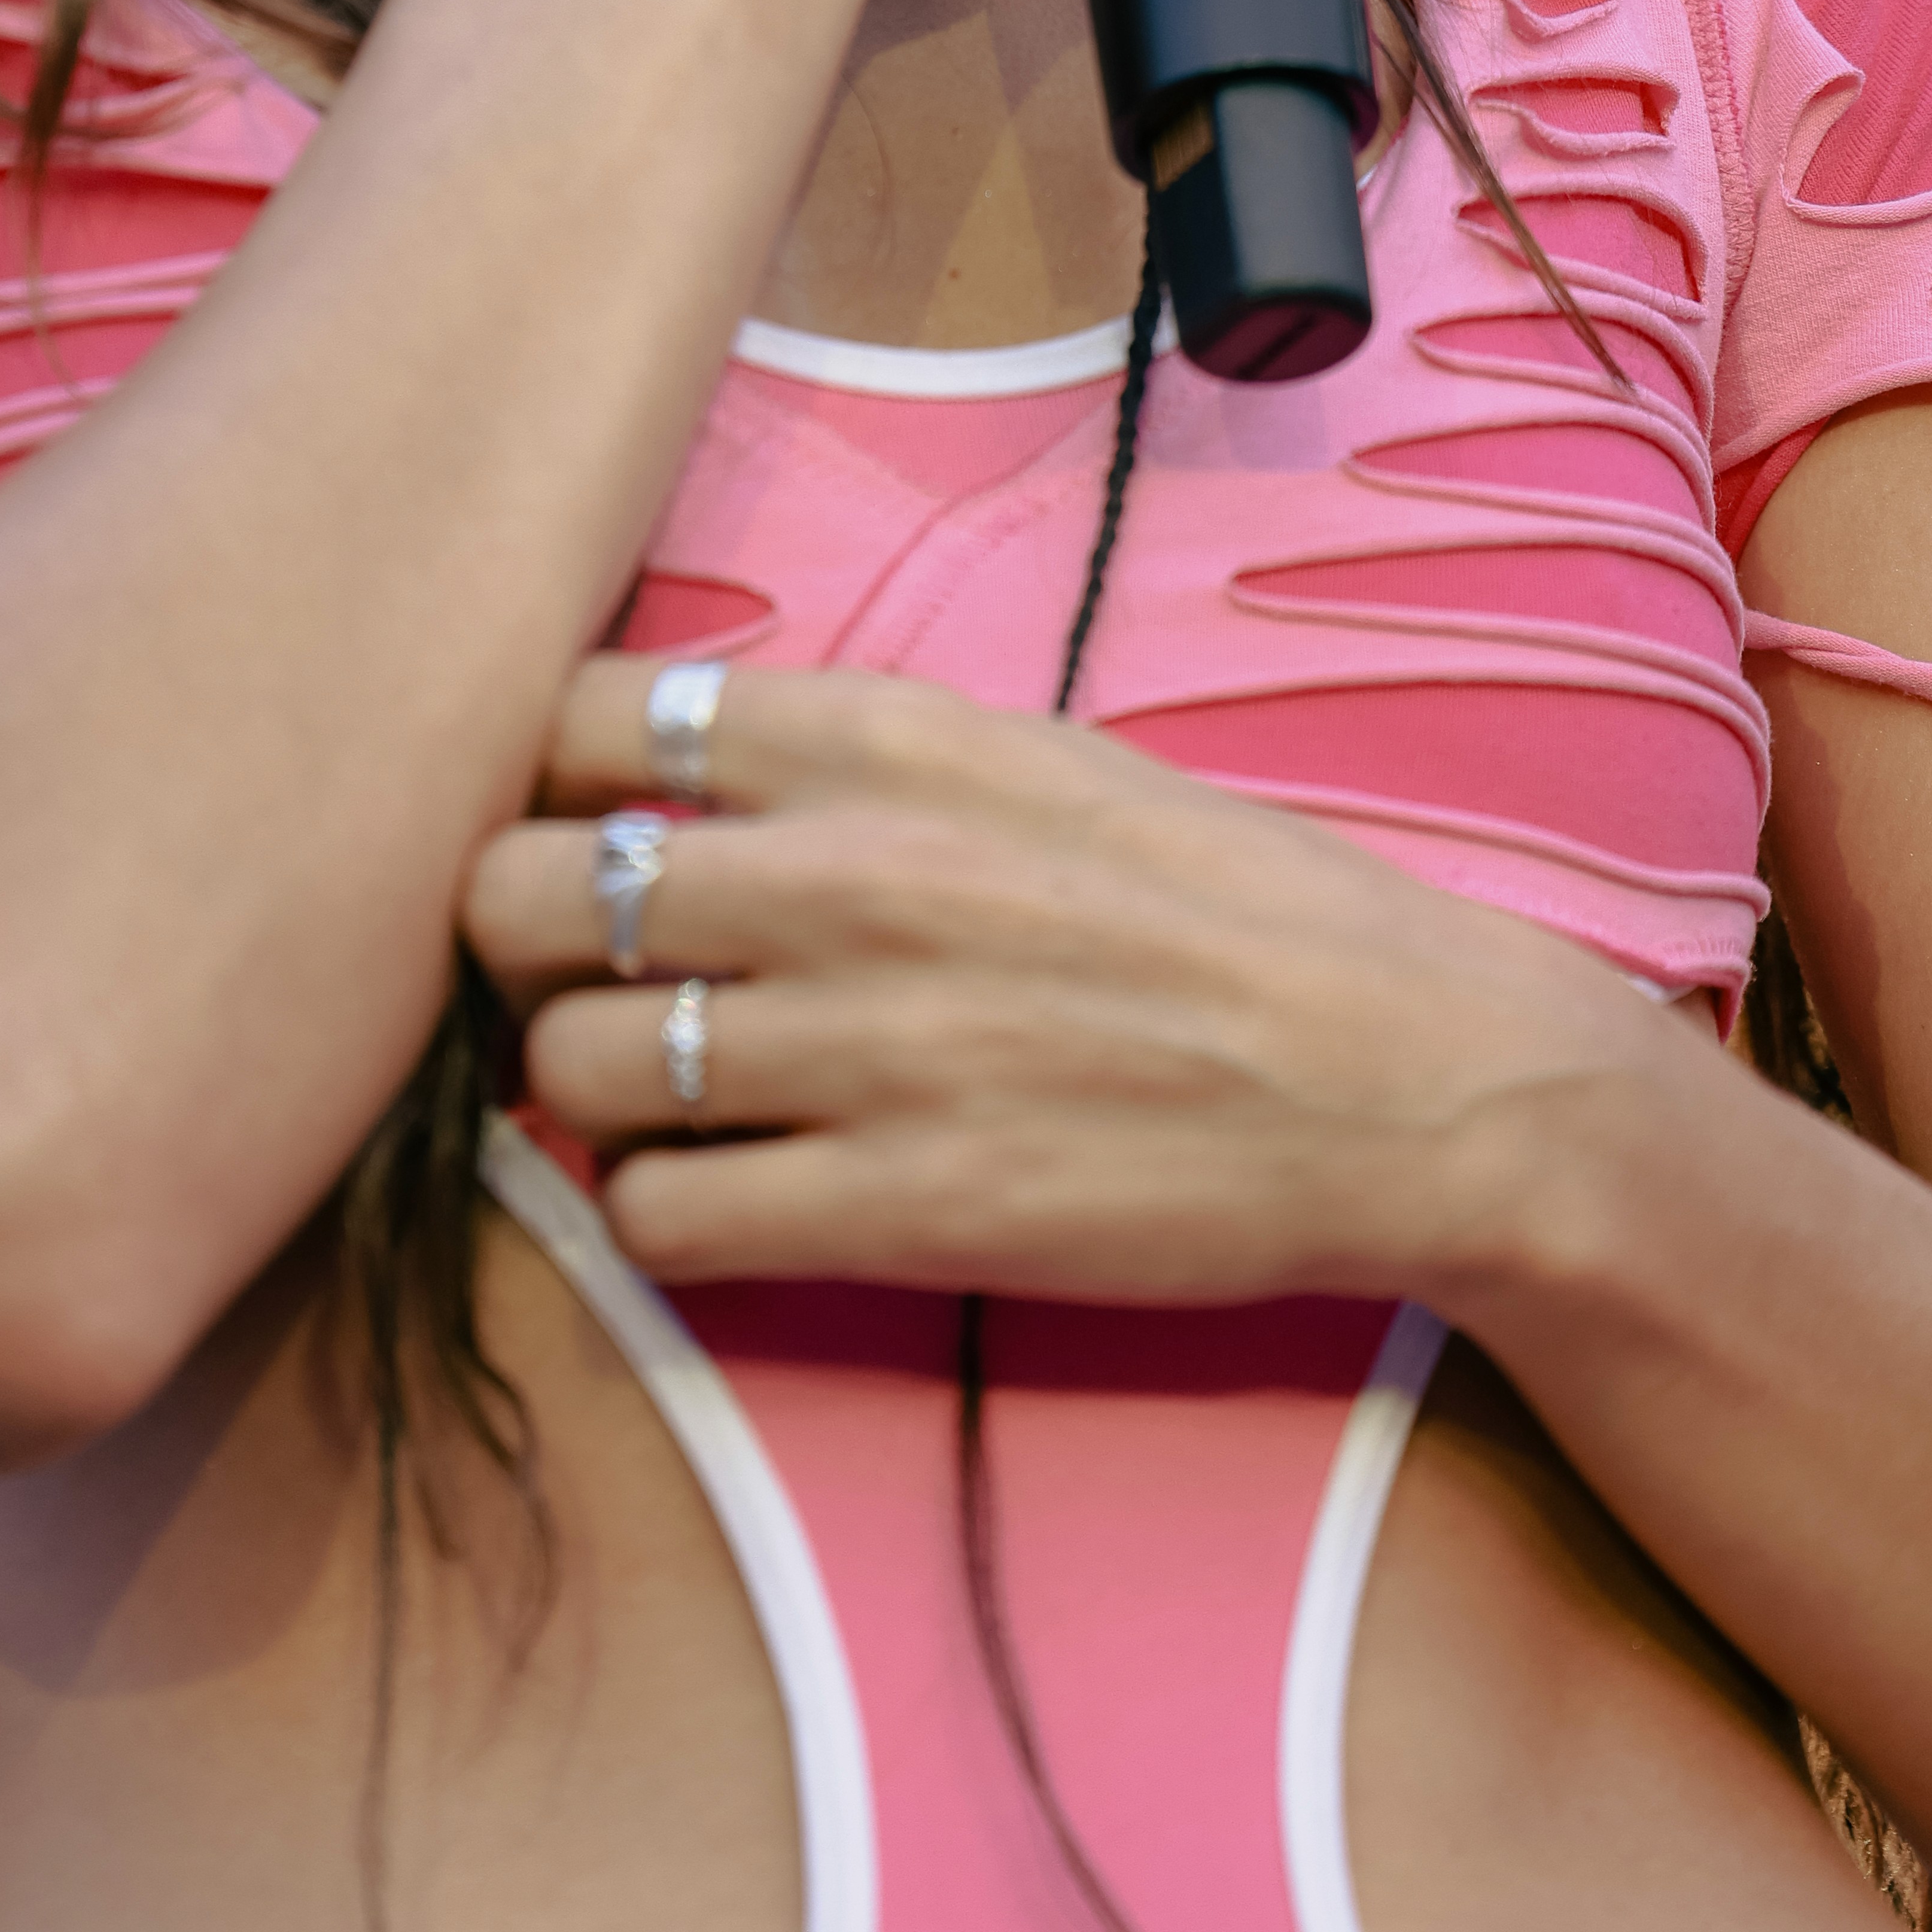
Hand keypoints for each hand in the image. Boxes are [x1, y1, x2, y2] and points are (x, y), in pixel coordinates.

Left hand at [462, 655, 1664, 1306]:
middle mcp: (850, 877)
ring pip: (571, 1063)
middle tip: (581, 977)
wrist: (1408, 1076)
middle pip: (527, 892)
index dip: (553, 778)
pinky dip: (658, 1214)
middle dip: (523, 941)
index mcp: (889, 744)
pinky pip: (657, 1216)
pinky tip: (722, 1195)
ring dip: (584, 1088)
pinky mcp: (898, 1212)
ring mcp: (866, 1051)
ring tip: (656, 1097)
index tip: (586, 822)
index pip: (585, 714)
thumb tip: (691, 782)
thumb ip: (861, 763)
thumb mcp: (1039, 761)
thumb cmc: (1232, 909)